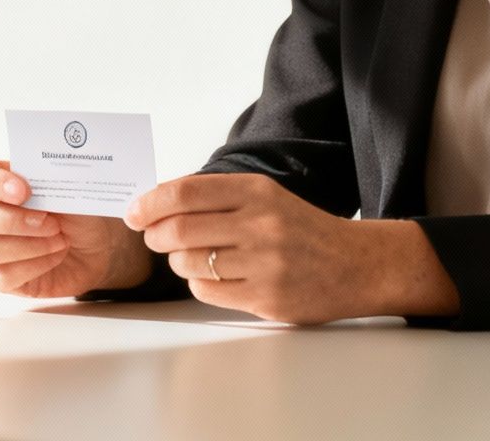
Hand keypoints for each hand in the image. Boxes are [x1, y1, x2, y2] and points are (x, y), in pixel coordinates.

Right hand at [0, 159, 151, 297]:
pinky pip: (1, 276)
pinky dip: (34, 266)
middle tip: (50, 222)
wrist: (95, 248)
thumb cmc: (76, 215)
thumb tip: (40, 175)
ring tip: (59, 240)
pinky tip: (54, 257)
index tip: (24, 191)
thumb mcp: (70, 191)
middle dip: (13, 221)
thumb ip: (50, 180)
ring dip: (27, 246)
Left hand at [127, 173, 458, 324]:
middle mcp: (260, 225)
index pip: (185, 192)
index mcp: (257, 192)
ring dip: (176, 261)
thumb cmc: (301, 230)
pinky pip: (207, 291)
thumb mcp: (266, 198)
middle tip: (152, 237)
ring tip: (187, 257)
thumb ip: (216, 197)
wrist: (356, 265)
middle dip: (154, 235)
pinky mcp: (267, 298)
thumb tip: (157, 200)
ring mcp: (264, 264)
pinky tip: (212, 276)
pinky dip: (198, 283)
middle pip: (178, 229)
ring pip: (188, 263)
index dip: (150, 203)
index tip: (134, 212)